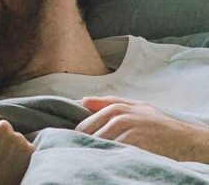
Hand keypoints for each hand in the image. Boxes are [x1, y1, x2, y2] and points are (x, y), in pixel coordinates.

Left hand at [76, 96, 208, 161]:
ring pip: (102, 140)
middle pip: (93, 129)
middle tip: (79, 147)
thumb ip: (110, 102)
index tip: (75, 136)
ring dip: (94, 147)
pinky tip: (105, 158)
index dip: (81, 128)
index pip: (91, 118)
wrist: (184, 138)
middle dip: (85, 138)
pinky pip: (116, 150)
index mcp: (120, 106)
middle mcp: (122, 115)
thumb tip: (84, 100)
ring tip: (88, 154)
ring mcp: (129, 129)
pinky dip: (109, 154)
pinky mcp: (137, 143)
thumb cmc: (157, 122)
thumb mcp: (136, 107)